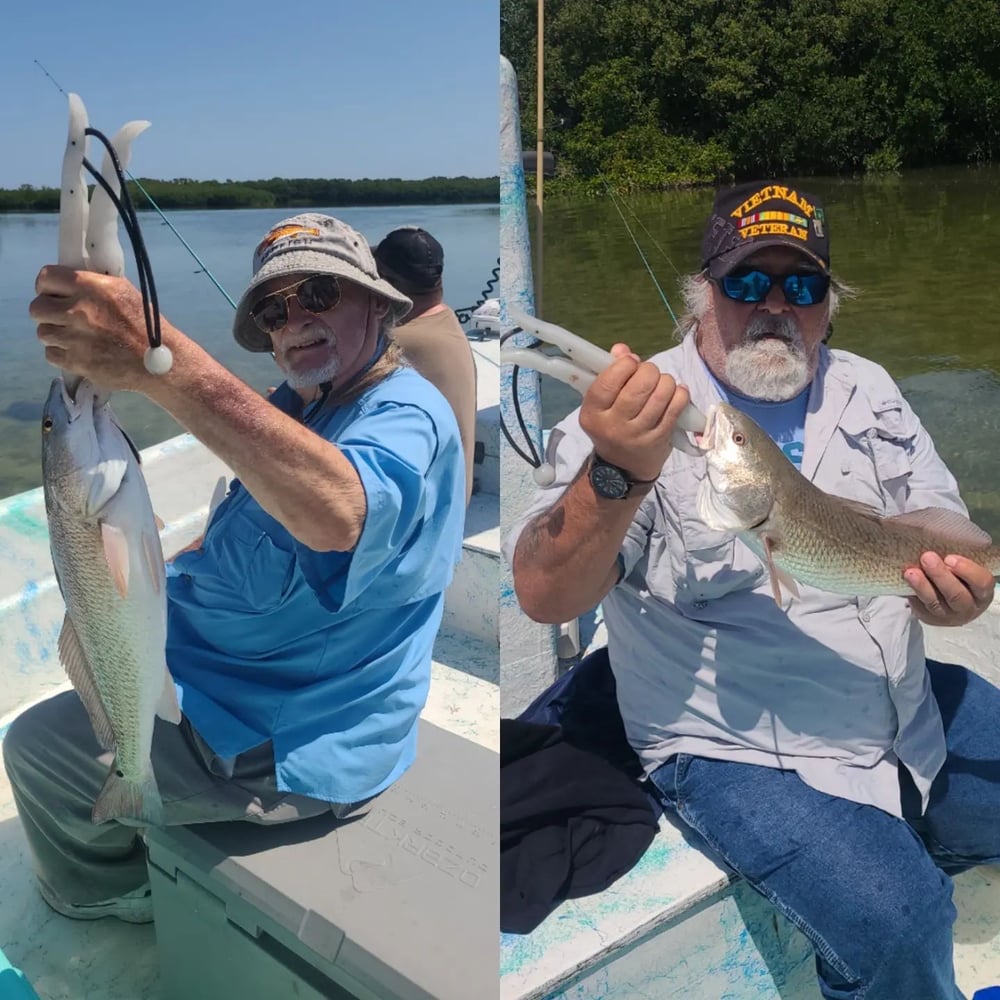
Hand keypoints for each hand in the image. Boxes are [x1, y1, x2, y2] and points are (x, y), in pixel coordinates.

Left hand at [30, 265, 169, 390]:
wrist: (160, 362)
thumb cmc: (145, 324)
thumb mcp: (124, 292)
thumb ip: (94, 285)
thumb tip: (70, 283)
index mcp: (91, 287)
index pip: (46, 277)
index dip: (46, 286)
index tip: (52, 294)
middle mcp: (79, 310)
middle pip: (36, 307)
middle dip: (46, 313)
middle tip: (61, 319)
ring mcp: (75, 338)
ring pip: (42, 332)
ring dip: (54, 335)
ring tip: (72, 338)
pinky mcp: (76, 362)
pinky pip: (51, 355)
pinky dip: (61, 355)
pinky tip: (77, 353)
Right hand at [578, 342, 690, 481]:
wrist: (621, 468)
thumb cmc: (611, 427)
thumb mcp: (602, 404)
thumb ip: (610, 374)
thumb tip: (622, 349)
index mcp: (593, 413)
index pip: (608, 381)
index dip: (625, 365)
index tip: (631, 362)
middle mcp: (613, 425)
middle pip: (639, 387)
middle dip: (649, 371)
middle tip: (650, 373)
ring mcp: (637, 435)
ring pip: (660, 395)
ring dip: (666, 382)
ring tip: (663, 384)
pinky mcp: (658, 440)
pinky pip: (675, 409)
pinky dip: (680, 394)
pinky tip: (677, 392)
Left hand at [905, 552, 995, 626]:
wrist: (947, 598)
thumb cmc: (958, 576)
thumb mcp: (964, 569)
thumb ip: (957, 560)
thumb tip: (938, 537)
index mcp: (982, 592)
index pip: (981, 583)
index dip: (967, 571)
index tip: (950, 557)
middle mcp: (968, 607)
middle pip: (956, 595)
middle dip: (940, 575)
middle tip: (927, 557)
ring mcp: (948, 616)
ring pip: (934, 603)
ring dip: (921, 586)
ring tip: (910, 571)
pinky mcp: (929, 618)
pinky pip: (920, 607)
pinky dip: (912, 593)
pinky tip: (904, 580)